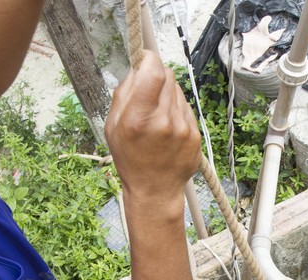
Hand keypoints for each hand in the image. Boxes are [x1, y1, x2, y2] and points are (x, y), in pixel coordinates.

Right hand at [105, 51, 201, 216]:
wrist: (154, 190)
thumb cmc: (130, 159)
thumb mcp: (112, 126)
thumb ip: (124, 93)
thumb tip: (137, 67)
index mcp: (138, 119)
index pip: (154, 71)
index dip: (150, 60)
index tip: (145, 60)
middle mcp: (163, 122)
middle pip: (167, 76)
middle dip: (157, 76)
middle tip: (148, 91)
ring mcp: (182, 128)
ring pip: (177, 90)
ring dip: (167, 94)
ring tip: (157, 115)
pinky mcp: (195, 134)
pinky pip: (186, 107)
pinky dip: (176, 109)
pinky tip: (168, 126)